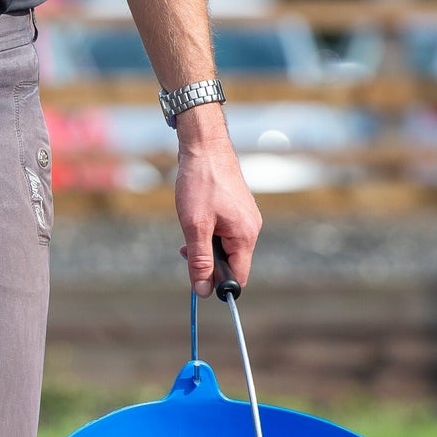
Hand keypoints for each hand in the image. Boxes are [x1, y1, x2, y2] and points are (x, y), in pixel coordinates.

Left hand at [173, 102, 260, 295]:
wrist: (205, 145)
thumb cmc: (200, 182)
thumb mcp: (195, 226)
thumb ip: (199, 260)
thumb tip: (204, 291)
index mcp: (245, 235)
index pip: (239, 276)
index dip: (219, 284)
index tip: (197, 281)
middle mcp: (251, 228)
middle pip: (232, 262)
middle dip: (208, 262)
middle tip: (185, 250)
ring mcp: (245, 218)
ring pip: (226, 247)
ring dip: (206, 246)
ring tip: (189, 228)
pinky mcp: (237, 209)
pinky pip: (225, 232)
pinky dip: (208, 232)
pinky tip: (196, 218)